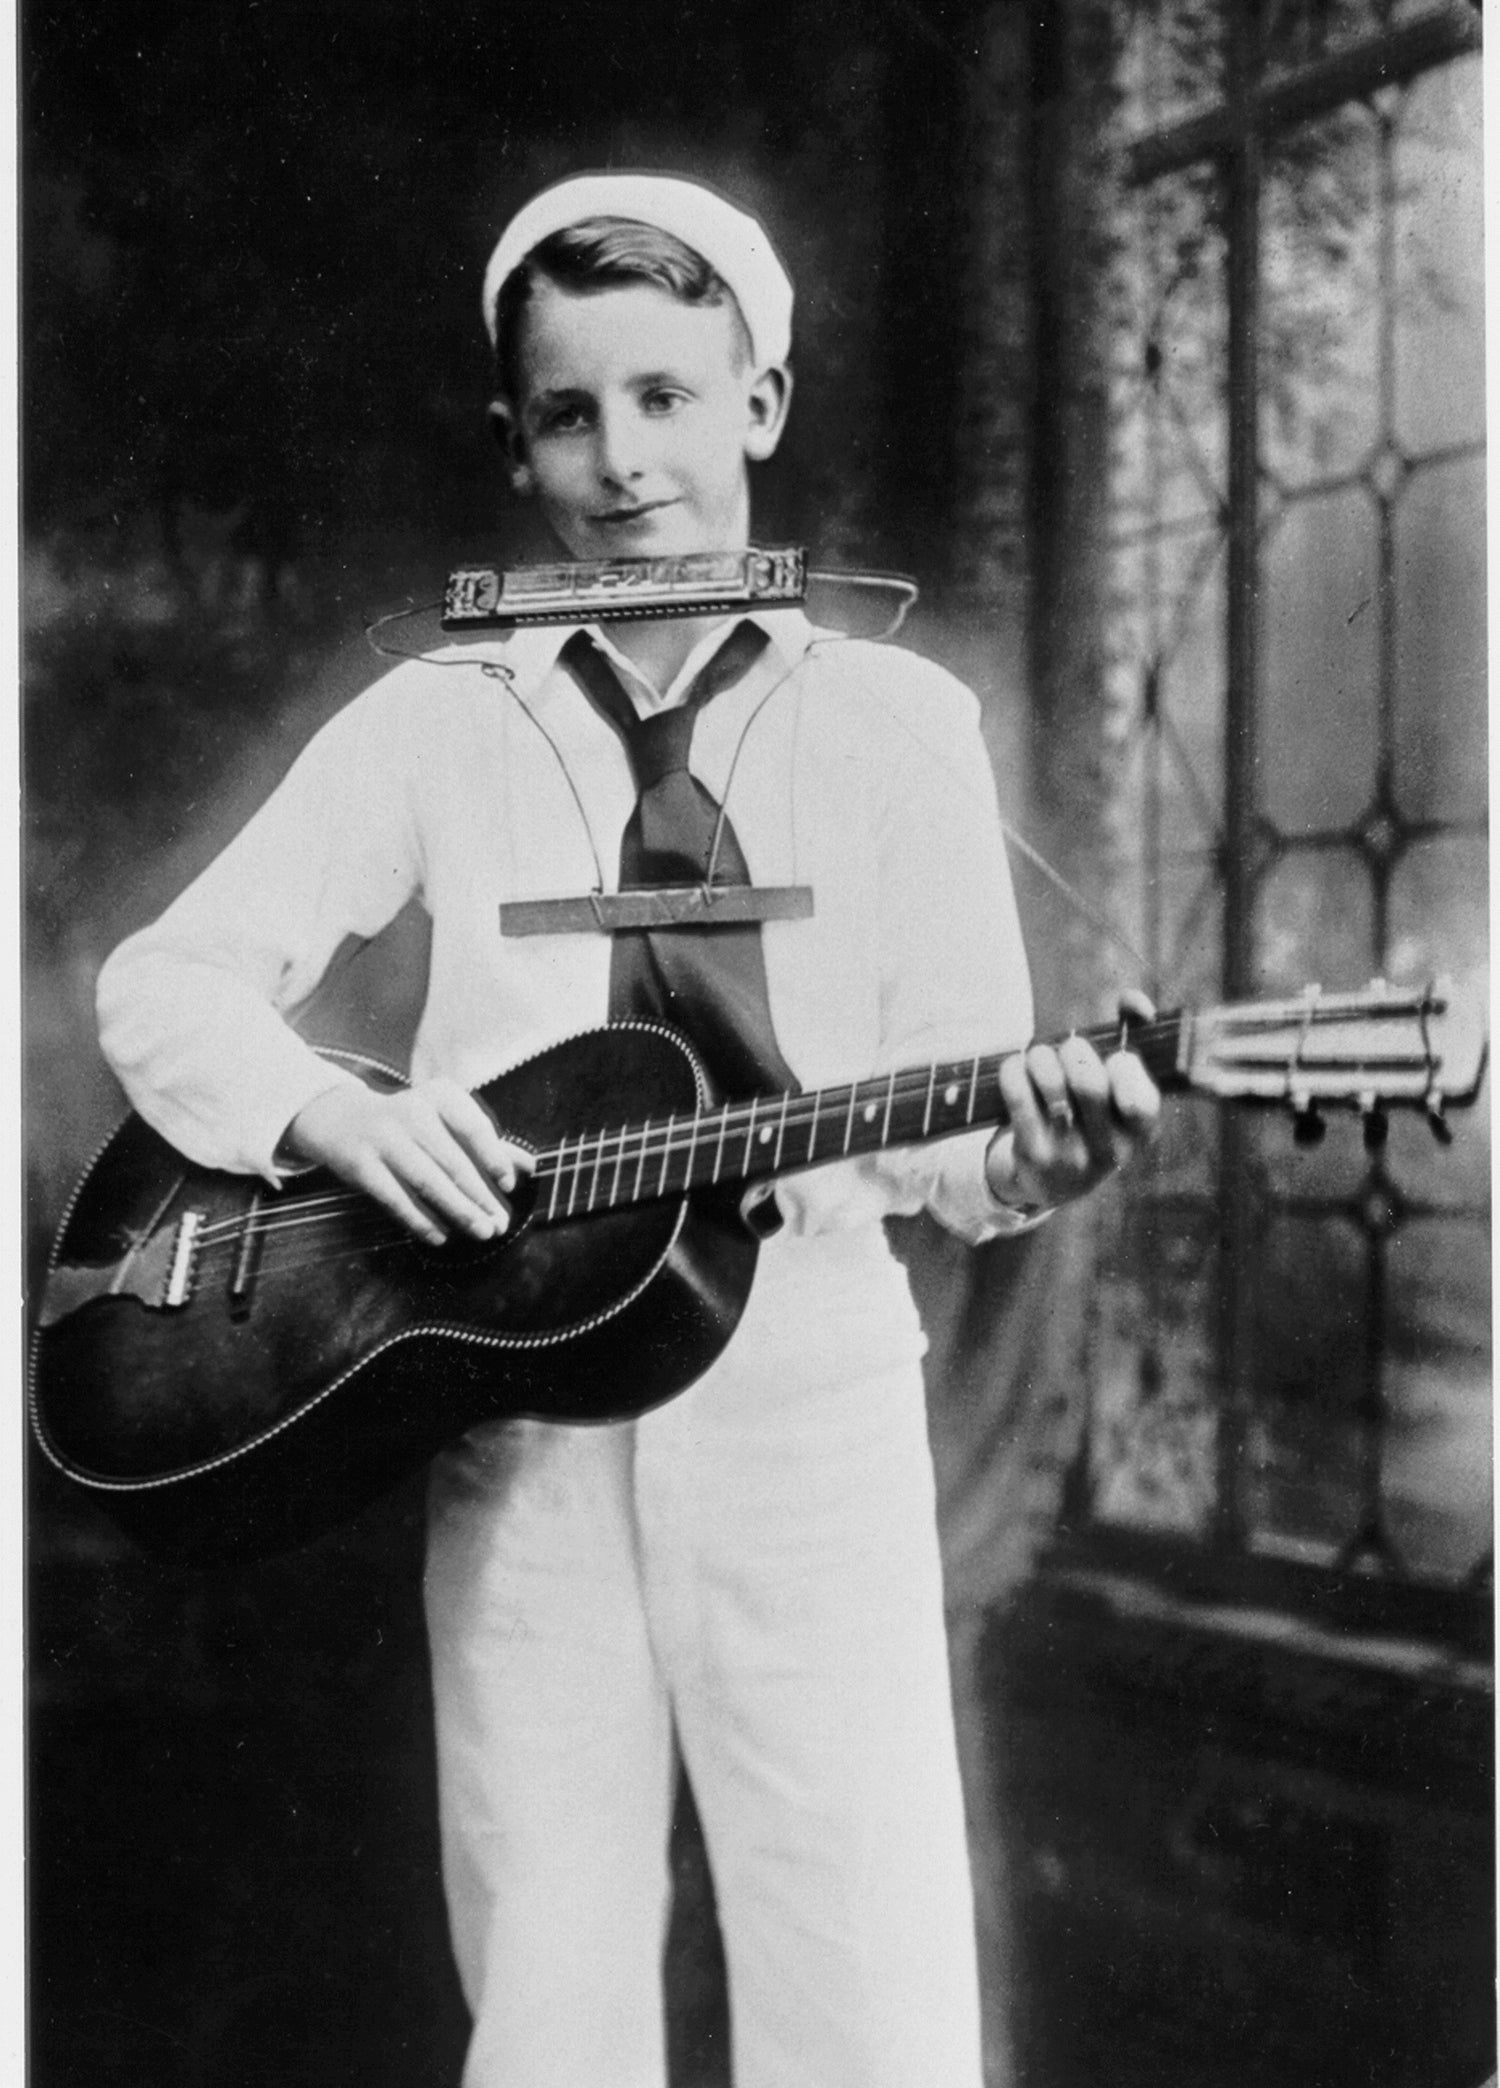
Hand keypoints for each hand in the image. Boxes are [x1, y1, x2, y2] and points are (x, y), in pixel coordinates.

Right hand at [284, 1078, 533, 1247]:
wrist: (343, 1119)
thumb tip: (530, 1167)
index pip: (473, 1127)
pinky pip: (397, 1199)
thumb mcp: (446, 1121)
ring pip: (428, 1182)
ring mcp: (384, 1138)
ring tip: (481, 1233)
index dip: (493, 1157)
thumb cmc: (410, 1123)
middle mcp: (412, 1112)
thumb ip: (486, 1143)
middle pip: (453, 1162)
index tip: (509, 1185)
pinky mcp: (362, 1165)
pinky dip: (421, 1220)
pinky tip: (441, 1237)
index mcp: (440, 1096)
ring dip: (458, 1211)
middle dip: (481, 1197)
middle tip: (500, 1224)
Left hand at [986, 992, 1161, 1214]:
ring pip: (1052, 1084)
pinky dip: (1013, 1071)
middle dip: (1074, 1051)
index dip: (1126, 1065)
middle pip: (1089, 1083)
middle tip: (1067, 1050)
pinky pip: (1019, 1097)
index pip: (1141, 1099)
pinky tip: (1014, 1068)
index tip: (1113, 1059)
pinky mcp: (1034, 1154)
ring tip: (1038, 1058)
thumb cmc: (1091, 1117)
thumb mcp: (1117, 1091)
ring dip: (1040, 1057)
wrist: (1054, 1182)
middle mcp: (1109, 1151)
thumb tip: (1136, 1003)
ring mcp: (1071, 1155)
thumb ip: (1132, 1038)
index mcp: (1139, 1134)